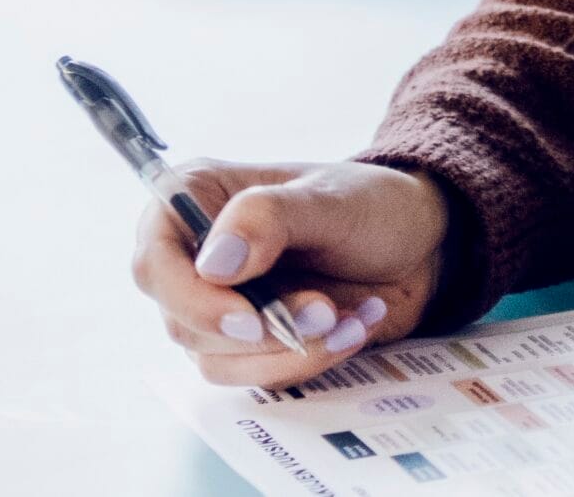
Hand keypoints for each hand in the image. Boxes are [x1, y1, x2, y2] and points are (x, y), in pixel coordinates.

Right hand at [133, 160, 448, 389]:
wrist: (419, 246)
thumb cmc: (373, 207)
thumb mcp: (332, 200)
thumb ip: (271, 218)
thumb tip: (212, 264)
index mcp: (197, 198)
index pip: (154, 258)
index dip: (191, 298)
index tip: (248, 318)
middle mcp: (195, 255)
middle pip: (182, 319)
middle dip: (259, 330)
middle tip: (325, 312)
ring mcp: (218, 303)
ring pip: (217, 357)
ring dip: (289, 348)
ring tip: (349, 318)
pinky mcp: (247, 341)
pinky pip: (254, 374)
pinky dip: (305, 361)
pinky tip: (353, 329)